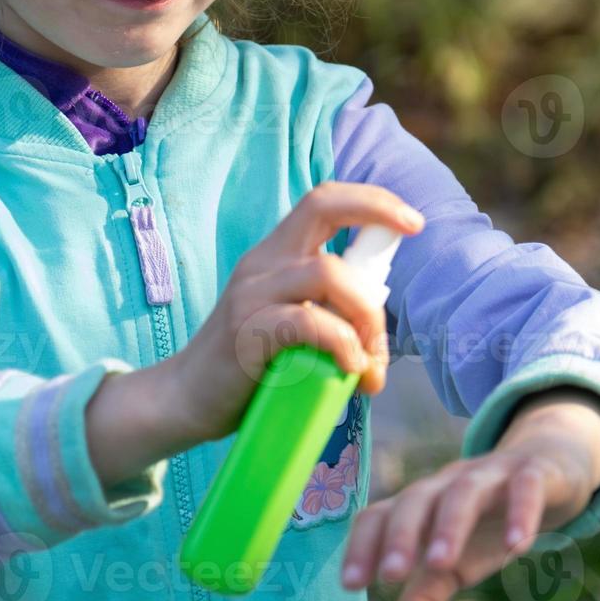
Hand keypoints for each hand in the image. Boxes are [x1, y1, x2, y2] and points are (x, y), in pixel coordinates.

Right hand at [172, 181, 424, 443]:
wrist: (186, 400)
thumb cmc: (251, 364)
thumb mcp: (291, 325)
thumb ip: (328, 314)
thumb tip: (380, 337)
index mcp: (276, 253)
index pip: (323, 200)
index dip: (371, 200)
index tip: (413, 221)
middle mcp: (263, 262)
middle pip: (322, 208)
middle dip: (377, 220)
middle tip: (400, 280)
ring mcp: (251, 294)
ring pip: (327, 274)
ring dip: (366, 316)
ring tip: (370, 360)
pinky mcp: (246, 332)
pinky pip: (307, 323)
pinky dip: (342, 344)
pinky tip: (349, 369)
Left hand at [340, 390, 599, 600]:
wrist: (549, 472)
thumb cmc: (488, 524)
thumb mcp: (456, 564)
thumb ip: (425, 597)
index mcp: (420, 504)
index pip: (379, 515)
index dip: (362, 546)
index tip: (351, 584)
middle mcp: (447, 483)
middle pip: (416, 498)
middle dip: (401, 536)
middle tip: (390, 575)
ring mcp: (490, 473)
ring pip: (464, 491)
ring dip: (450, 525)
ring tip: (442, 564)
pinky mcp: (533, 472)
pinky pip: (525, 486)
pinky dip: (520, 513)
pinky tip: (518, 547)